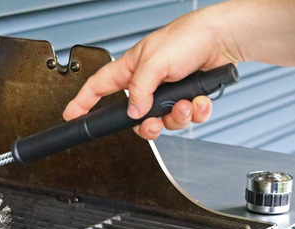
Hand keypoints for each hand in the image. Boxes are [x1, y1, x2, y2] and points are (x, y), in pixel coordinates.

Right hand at [62, 7, 239, 139]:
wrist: (223, 39)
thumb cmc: (187, 38)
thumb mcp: (154, 62)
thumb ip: (139, 90)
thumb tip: (134, 112)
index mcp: (131, 69)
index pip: (99, 88)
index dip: (83, 102)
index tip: (71, 115)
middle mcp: (148, 83)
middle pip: (136, 117)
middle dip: (149, 126)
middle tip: (155, 123)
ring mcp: (168, 92)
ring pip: (164, 120)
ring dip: (177, 116)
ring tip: (186, 104)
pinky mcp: (187, 98)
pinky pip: (187, 117)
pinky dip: (196, 112)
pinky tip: (200, 100)